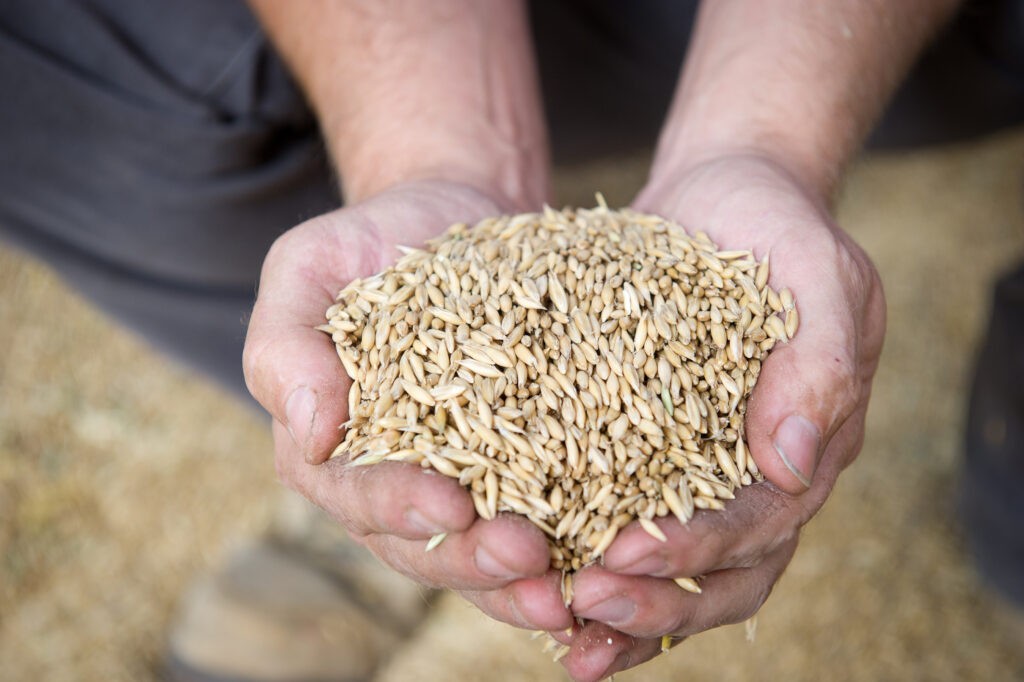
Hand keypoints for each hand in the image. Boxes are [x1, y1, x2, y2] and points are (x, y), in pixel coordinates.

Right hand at [243, 180, 572, 633]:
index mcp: (329, 447)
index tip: (451, 508)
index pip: (356, 493)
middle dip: (472, 558)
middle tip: (526, 555)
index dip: (400, 507)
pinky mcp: (515, 470)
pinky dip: (567, 552)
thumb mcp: (308, 267)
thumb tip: (311, 435)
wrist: (450, 218)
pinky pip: (536, 523)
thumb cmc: (368, 242)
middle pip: (423, 544)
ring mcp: (455, 483)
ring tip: (565, 589)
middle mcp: (389, 482)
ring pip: (479, 553)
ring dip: (520, 581)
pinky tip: (606, 564)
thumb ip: (285, 345)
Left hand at [552, 154, 885, 680]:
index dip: (696, 549)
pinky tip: (529, 574)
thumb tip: (795, 467)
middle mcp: (752, 478)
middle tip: (583, 611)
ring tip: (555, 632)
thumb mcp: (820, 276)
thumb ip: (820, 366)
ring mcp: (698, 470)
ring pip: (668, 568)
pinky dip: (581, 555)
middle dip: (653, 604)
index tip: (625, 556)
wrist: (725, 197)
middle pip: (717, 575)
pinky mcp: (642, 448)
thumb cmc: (779, 229)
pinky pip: (615, 515)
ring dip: (618, 610)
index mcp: (803, 449)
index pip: (758, 526)